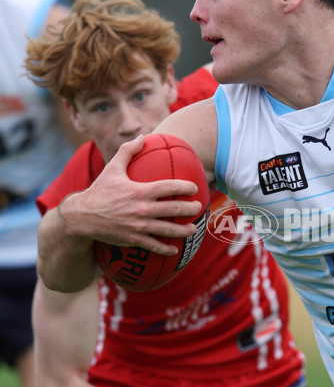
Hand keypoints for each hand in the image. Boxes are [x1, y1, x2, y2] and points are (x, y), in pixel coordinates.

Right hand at [61, 136, 202, 255]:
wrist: (82, 217)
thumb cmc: (100, 191)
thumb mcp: (112, 168)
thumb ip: (128, 151)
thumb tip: (143, 136)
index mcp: (139, 191)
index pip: (168, 188)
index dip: (184, 187)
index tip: (194, 188)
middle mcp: (141, 209)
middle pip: (173, 209)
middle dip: (190, 209)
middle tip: (199, 207)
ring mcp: (138, 226)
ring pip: (167, 230)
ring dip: (184, 230)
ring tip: (193, 229)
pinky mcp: (133, 239)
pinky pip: (154, 245)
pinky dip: (166, 249)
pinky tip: (175, 249)